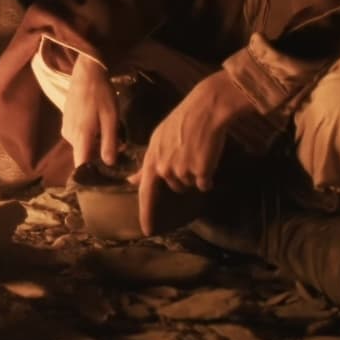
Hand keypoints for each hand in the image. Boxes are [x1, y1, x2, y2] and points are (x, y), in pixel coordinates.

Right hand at [60, 55, 119, 169]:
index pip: (80, 166)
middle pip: (83, 156)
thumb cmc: (101, 95)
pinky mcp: (66, 122)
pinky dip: (88, 136)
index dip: (91, 174)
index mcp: (80, 137)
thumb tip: (109, 164)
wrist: (86, 73)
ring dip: (94, 144)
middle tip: (116, 149)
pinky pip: (78, 136)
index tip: (105, 177)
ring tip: (110, 134)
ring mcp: (65, 128)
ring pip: (82, 145)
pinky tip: (99, 125)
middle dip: (98, 156)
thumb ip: (109, 142)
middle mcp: (69, 136)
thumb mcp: (111, 119)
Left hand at [135, 68, 242, 234]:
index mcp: (152, 158)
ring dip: (194, 174)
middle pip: (173, 187)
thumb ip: (146, 164)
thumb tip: (131, 181)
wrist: (206, 109)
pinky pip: (204, 184)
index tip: (146, 230)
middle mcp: (164, 167)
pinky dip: (207, 175)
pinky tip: (208, 157)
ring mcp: (182, 170)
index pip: (145, 192)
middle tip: (188, 153)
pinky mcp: (201, 171)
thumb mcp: (157, 140)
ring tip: (197, 151)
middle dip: (181, 176)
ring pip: (189, 184)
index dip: (146, 213)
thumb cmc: (182, 122)